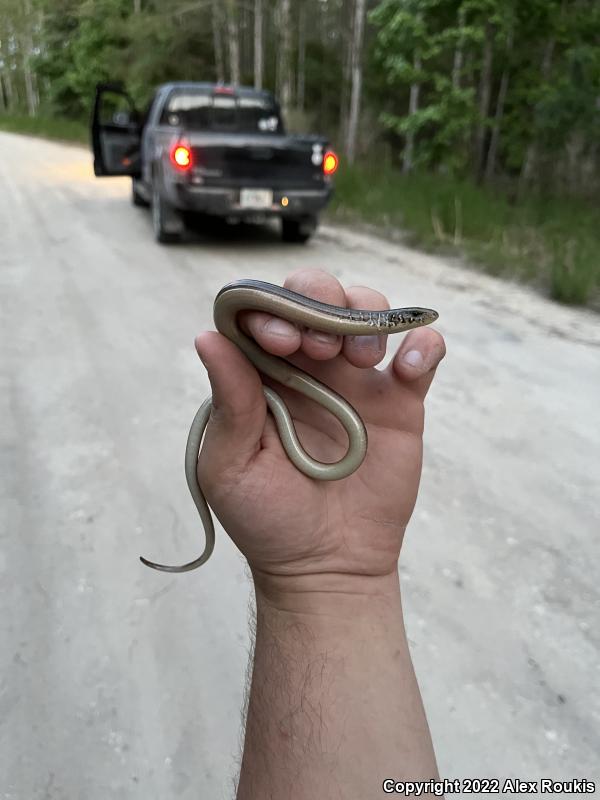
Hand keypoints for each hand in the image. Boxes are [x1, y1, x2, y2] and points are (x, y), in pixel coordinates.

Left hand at [194, 269, 444, 591]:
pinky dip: (424, 345)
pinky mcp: (400, 402)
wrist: (327, 565)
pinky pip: (421, 354)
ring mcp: (357, 381)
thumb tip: (208, 337)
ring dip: (366, 316)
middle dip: (319, 300)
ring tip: (360, 361)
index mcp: (262, 373)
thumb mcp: (231, 466)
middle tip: (319, 346)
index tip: (279, 341)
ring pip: (368, 309)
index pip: (262, 311)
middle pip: (316, 295)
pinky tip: (409, 367)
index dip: (269, 308)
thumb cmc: (268, 519)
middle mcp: (309, 366)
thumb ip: (230, 402)